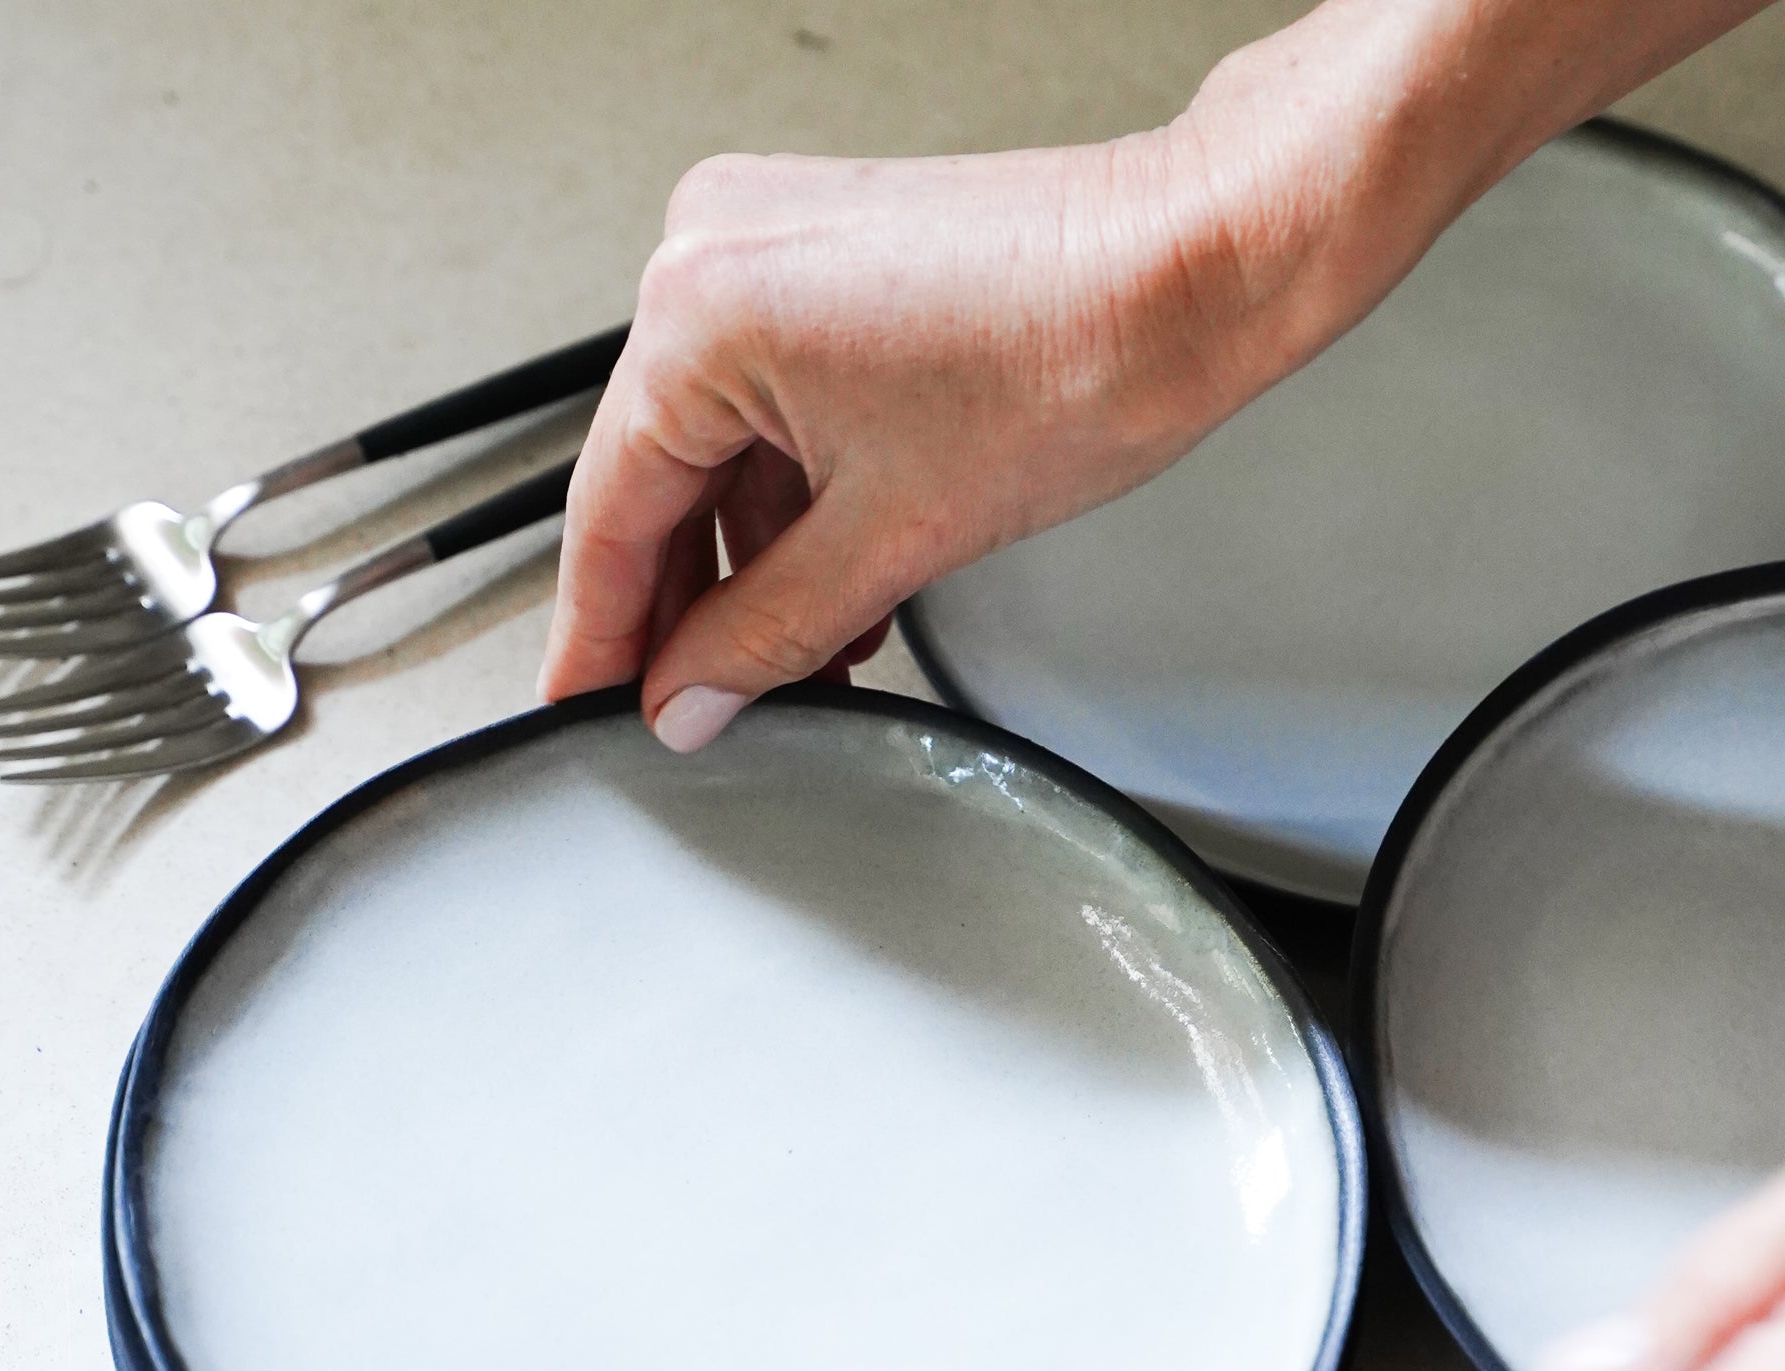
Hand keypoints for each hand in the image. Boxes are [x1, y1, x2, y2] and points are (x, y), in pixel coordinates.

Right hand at [537, 0, 1768, 750]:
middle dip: (684, 607)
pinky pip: (768, 405)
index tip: (585, 706)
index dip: (599, 635)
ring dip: (748, 562)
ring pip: (718, 449)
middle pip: (657, 478)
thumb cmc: (1081, 350)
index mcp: (702, 314)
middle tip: (688, 706)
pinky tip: (827, 580)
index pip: (611, 511)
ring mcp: (767, 249)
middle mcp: (712, 256)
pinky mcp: (824, 263)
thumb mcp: (893, 538)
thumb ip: (767, 635)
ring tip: (789, 660)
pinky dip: (790, 498)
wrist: (1200, 265)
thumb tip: (690, 696)